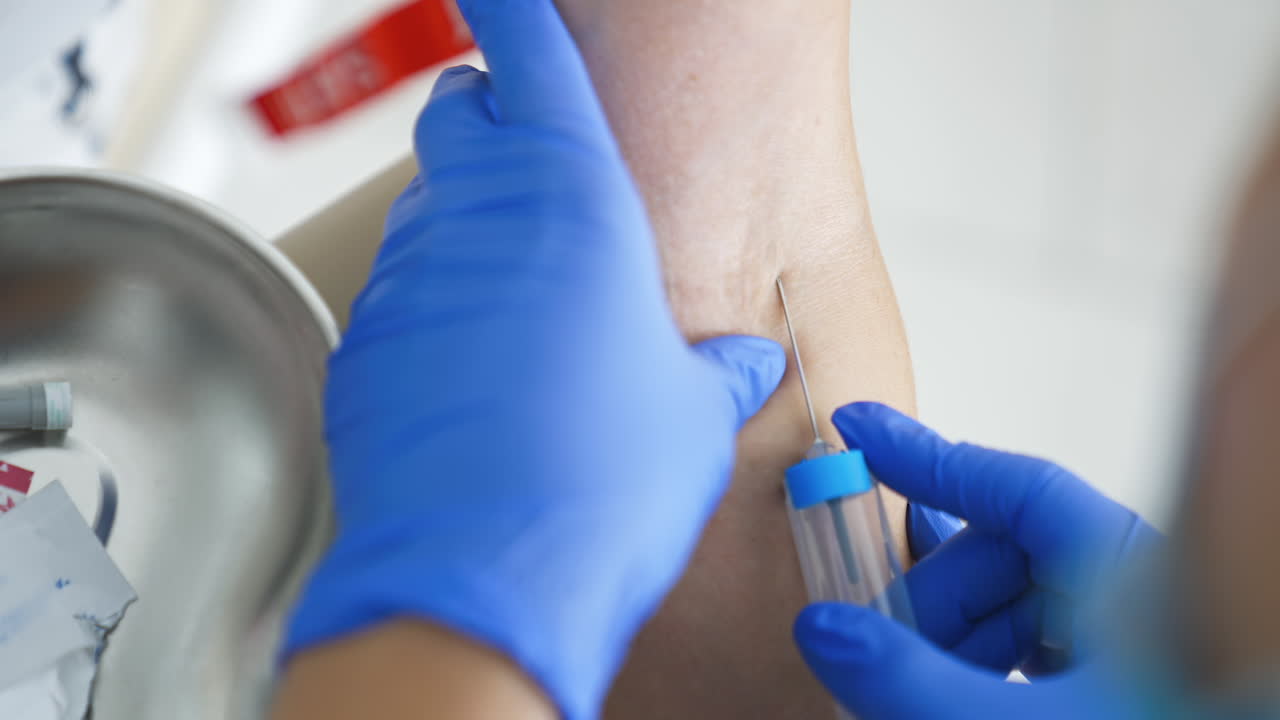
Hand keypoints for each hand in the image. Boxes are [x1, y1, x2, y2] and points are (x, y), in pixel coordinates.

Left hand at [282, 2, 784, 718]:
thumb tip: (747, 364)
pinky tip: (477, 384)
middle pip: (463, 127)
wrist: (479, 580)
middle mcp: (476, 223)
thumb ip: (721, 369)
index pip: (527, 58)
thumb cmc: (595, 483)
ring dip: (470, 239)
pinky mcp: (366, 346)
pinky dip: (434, 315)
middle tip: (543, 192)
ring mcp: (409, 282)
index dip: (515, 11)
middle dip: (496, 136)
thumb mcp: (694, 417)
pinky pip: (399, 301)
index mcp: (570, 206)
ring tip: (525, 321)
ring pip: (431, 218)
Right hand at [794, 402, 1160, 718]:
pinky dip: (982, 674)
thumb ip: (914, 684)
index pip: (1012, 488)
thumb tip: (824, 630)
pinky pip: (1034, 656)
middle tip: (865, 637)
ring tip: (903, 694)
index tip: (856, 432)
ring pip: (1013, 613)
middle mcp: (1133, 598)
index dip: (926, 457)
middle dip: (926, 597)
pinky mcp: (1120, 685)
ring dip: (947, 646)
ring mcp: (1129, 646)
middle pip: (1001, 558)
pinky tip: (953, 699)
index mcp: (1131, 578)